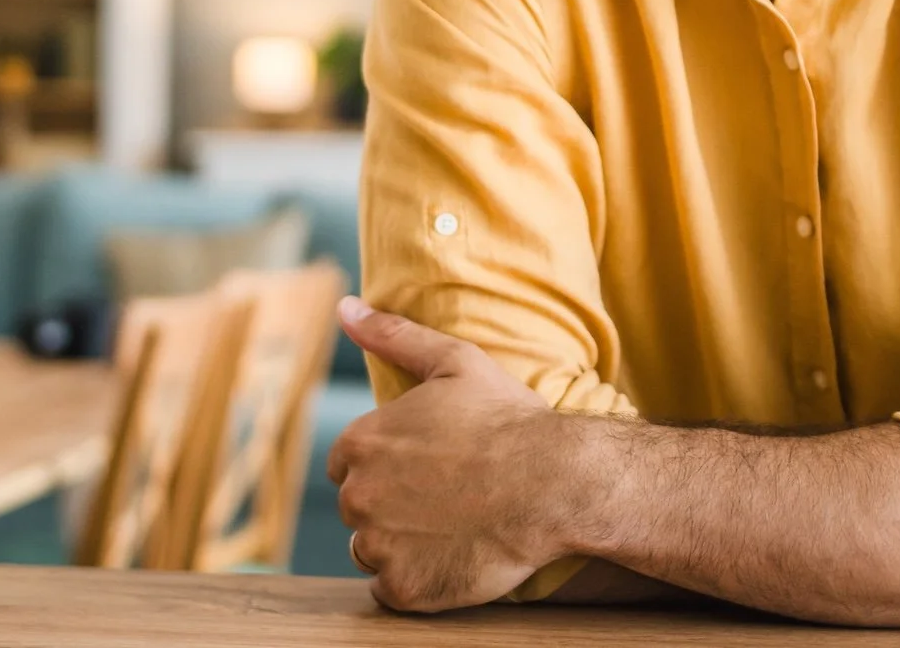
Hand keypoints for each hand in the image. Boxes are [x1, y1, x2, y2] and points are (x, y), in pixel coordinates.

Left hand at [324, 297, 565, 611]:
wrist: (555, 483)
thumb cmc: (508, 419)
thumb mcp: (453, 363)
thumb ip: (392, 335)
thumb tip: (344, 307)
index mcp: (360, 441)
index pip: (347, 464)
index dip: (388, 466)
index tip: (427, 468)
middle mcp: (357, 494)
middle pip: (359, 508)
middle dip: (393, 505)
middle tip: (447, 498)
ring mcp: (379, 545)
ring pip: (371, 551)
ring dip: (401, 544)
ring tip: (451, 528)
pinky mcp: (404, 589)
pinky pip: (392, 590)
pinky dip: (415, 580)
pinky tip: (451, 557)